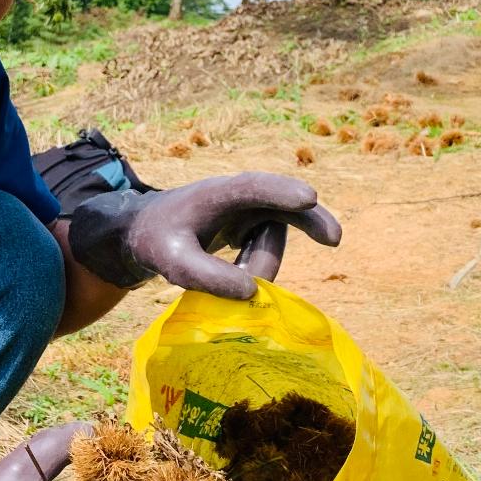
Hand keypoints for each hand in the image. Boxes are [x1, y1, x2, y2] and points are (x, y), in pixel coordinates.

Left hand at [68, 173, 340, 299]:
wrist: (147, 231)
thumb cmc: (156, 240)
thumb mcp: (171, 262)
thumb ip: (207, 276)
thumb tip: (253, 292)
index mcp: (217, 193)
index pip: (253, 187)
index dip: (281, 192)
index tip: (308, 198)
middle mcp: (238, 195)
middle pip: (284, 202)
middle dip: (310, 219)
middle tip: (334, 240)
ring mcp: (249, 208)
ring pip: (275, 235)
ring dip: (260, 262)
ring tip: (227, 273)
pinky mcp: (253, 222)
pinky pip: (269, 245)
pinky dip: (260, 264)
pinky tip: (237, 270)